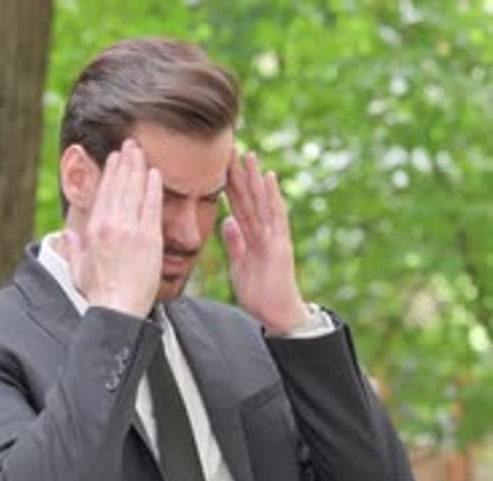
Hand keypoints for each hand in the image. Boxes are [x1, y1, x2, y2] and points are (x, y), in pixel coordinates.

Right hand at [63, 139, 162, 318]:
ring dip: (139, 167)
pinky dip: (154, 188)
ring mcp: (132, 230)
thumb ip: (73, 249)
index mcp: (94, 229)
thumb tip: (67, 235)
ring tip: (141, 151)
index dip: (111, 172)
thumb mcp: (79, 269)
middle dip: (126, 161)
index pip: (104, 192)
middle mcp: (111, 224)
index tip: (115, 158)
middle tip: (131, 144)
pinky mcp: (150, 239)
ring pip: (135, 190)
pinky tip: (156, 174)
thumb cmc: (100, 294)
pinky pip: (152, 206)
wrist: (119, 308)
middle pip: (120, 185)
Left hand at [222, 151, 309, 333]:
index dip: (228, 186)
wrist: (276, 315)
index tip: (218, 165)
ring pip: (262, 201)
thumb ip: (235, 243)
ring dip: (255, 177)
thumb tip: (226, 222)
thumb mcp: (239, 265)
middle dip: (240, 174)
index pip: (237, 206)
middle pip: (249, 198)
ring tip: (249, 154)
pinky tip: (268, 177)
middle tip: (230, 148)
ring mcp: (273, 236)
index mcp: (251, 237)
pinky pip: (276, 216)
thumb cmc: (259, 294)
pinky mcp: (280, 244)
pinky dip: (272, 195)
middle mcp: (263, 232)